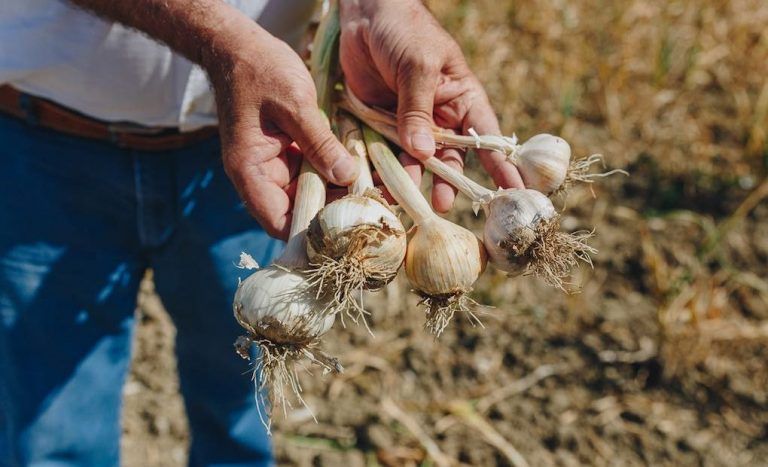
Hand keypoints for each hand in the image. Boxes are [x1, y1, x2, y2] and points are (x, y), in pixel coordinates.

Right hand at [205, 21, 358, 238]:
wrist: (239, 46)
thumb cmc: (259, 70)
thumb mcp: (293, 103)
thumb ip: (319, 142)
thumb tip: (348, 177)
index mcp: (251, 172)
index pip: (279, 223)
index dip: (312, 232)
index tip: (348, 228)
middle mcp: (260, 177)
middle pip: (298, 213)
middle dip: (332, 214)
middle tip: (372, 209)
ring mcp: (275, 167)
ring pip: (309, 196)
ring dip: (336, 195)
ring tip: (373, 192)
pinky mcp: (288, 155)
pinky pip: (313, 175)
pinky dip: (333, 174)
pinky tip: (360, 171)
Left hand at [339, 0, 523, 211]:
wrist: (364, 14)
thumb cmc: (404, 30)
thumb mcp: (418, 66)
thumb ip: (418, 110)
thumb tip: (422, 152)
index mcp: (462, 99)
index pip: (486, 137)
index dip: (499, 166)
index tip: (513, 193)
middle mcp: (440, 117)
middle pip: (450, 158)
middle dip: (449, 182)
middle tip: (444, 206)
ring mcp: (410, 123)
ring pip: (417, 161)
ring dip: (413, 180)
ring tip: (408, 200)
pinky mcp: (381, 124)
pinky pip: (386, 152)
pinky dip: (383, 169)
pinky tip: (380, 185)